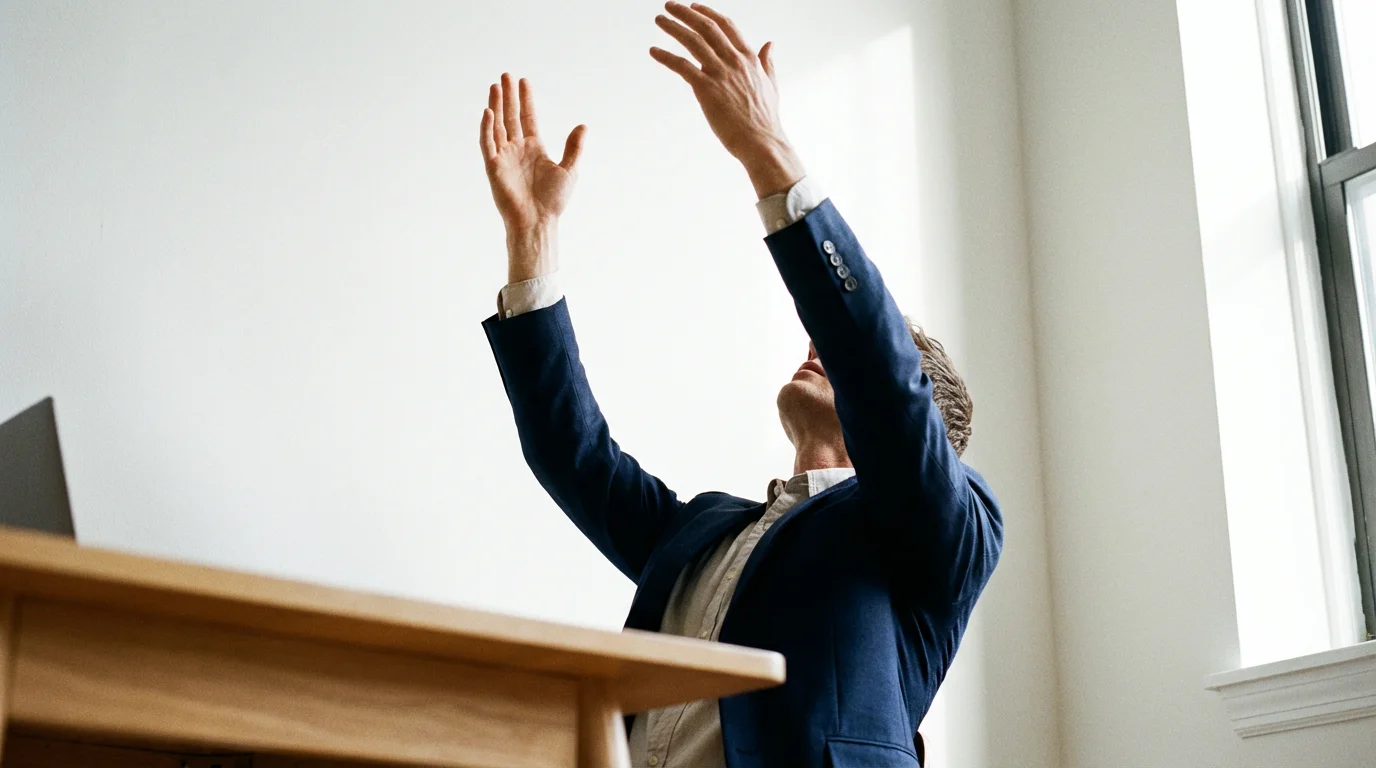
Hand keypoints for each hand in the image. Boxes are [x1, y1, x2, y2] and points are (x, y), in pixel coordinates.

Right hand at [479, 74, 586, 280]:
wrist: (538, 221)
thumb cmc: (553, 201)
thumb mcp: (569, 170)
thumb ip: (574, 147)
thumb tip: (583, 126)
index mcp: (534, 148)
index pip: (527, 117)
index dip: (525, 100)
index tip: (523, 81)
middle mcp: (517, 149)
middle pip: (510, 116)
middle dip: (508, 96)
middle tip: (505, 75)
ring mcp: (504, 157)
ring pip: (497, 125)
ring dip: (496, 106)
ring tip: (496, 86)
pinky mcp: (493, 167)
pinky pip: (488, 144)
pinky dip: (487, 128)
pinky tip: (488, 112)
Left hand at [649, 2, 803, 197]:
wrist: (761, 142)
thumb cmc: (765, 119)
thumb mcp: (771, 84)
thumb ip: (767, 62)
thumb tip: (770, 43)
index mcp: (748, 58)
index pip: (726, 25)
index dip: (708, 13)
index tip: (694, 6)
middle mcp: (733, 61)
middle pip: (706, 27)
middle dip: (686, 13)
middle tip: (669, 5)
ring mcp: (719, 73)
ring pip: (693, 41)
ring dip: (673, 27)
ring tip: (659, 19)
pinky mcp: (706, 89)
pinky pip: (682, 66)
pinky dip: (666, 56)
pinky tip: (653, 51)